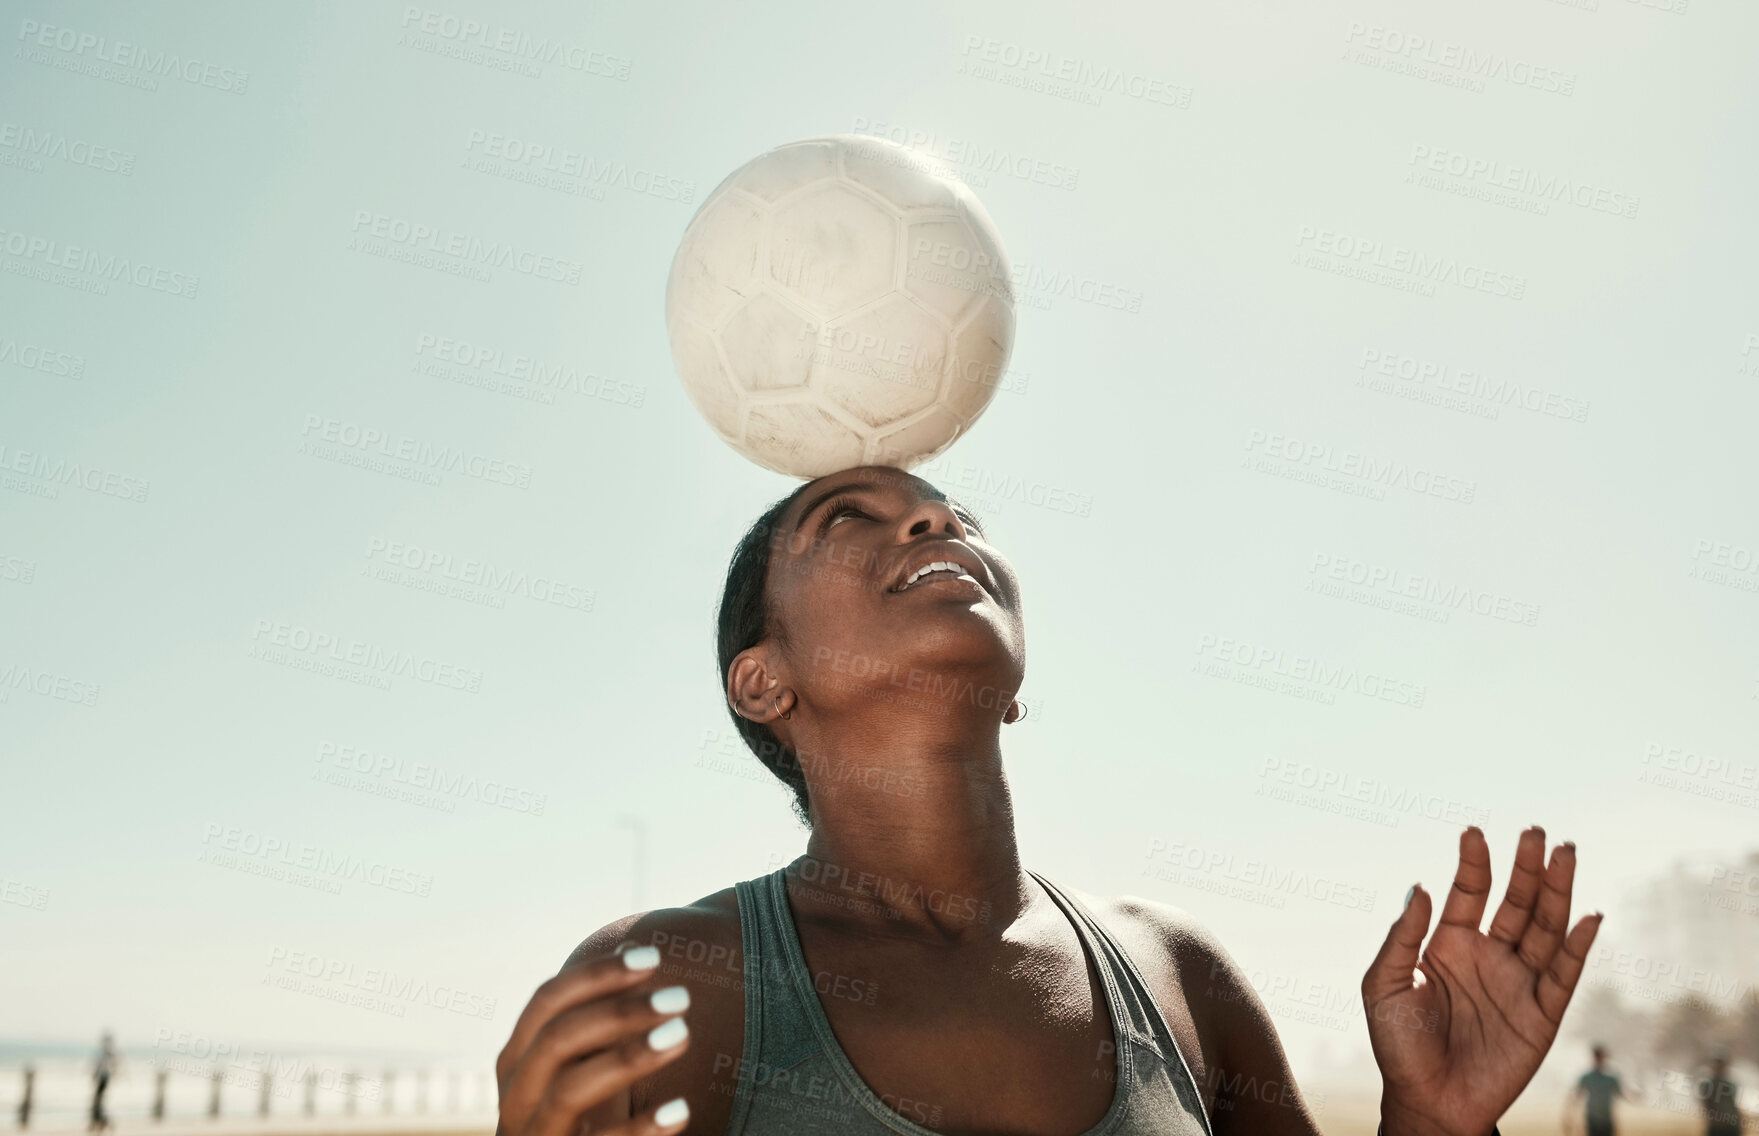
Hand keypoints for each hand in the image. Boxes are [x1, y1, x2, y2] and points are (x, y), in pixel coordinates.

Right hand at [496, 947, 693, 1135]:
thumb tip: (631, 945)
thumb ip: (601, 1015)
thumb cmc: (579, 1117)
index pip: (547, 1002)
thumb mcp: (584, 1064)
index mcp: (517, 1061)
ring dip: (628, 1058)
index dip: (597, 975)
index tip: (653, 956)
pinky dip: (640, 1129)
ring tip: (683, 1036)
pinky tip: (680, 1111)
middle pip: (556, 1040)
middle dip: (618, 1012)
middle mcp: (515, 1098)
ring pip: (569, 1090)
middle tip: (680, 998)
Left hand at [1361, 826, 1602, 1135]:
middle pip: (1515, 903)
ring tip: (1565, 854)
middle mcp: (1487, 956)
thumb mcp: (1384, 985)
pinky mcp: (1541, 1015)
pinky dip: (1578, 946)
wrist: (1426, 1101)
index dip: (1474, 863)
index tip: (1474, 832)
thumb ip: (1402, 937)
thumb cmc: (1398, 1045)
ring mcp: (1517, 983)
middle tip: (1536, 832)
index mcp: (1448, 945)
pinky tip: (1588, 917)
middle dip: (1526, 868)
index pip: (1468, 893)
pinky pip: (1564, 975)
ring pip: (1544, 929)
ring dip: (1557, 893)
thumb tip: (1419, 886)